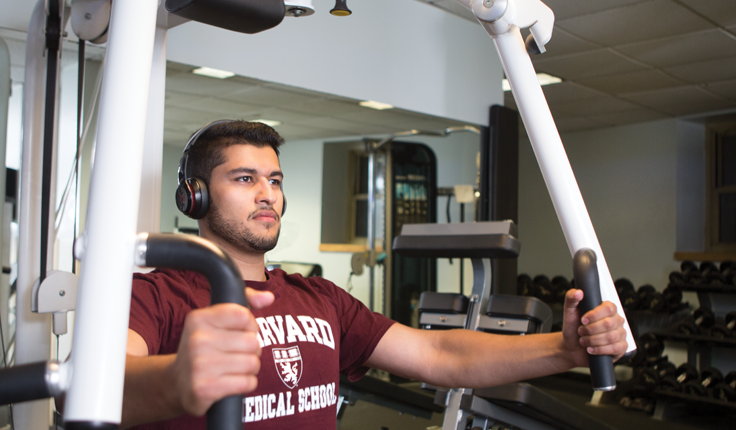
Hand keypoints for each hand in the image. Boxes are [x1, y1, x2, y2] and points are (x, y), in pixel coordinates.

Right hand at [173, 288, 273, 415]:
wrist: (178, 382)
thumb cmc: (206, 346)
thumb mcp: (217, 320)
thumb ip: (245, 302)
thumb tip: (268, 297)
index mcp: (199, 318)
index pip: (244, 316)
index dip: (250, 326)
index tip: (241, 333)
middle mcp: (196, 340)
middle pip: (252, 342)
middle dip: (252, 350)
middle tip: (238, 354)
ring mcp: (199, 365)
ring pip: (252, 363)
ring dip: (250, 369)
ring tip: (235, 368)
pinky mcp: (204, 389)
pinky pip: (247, 383)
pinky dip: (246, 384)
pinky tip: (232, 382)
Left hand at [561, 289, 626, 367]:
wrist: (572, 346)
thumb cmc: (573, 328)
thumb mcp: (569, 312)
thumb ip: (571, 299)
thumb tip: (578, 292)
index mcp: (607, 309)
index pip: (608, 308)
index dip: (595, 315)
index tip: (583, 320)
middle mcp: (616, 320)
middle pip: (609, 323)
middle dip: (590, 330)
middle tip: (581, 332)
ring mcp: (620, 334)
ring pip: (611, 337)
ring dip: (593, 340)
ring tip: (584, 341)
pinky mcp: (621, 347)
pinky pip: (616, 348)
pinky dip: (600, 350)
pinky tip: (591, 349)